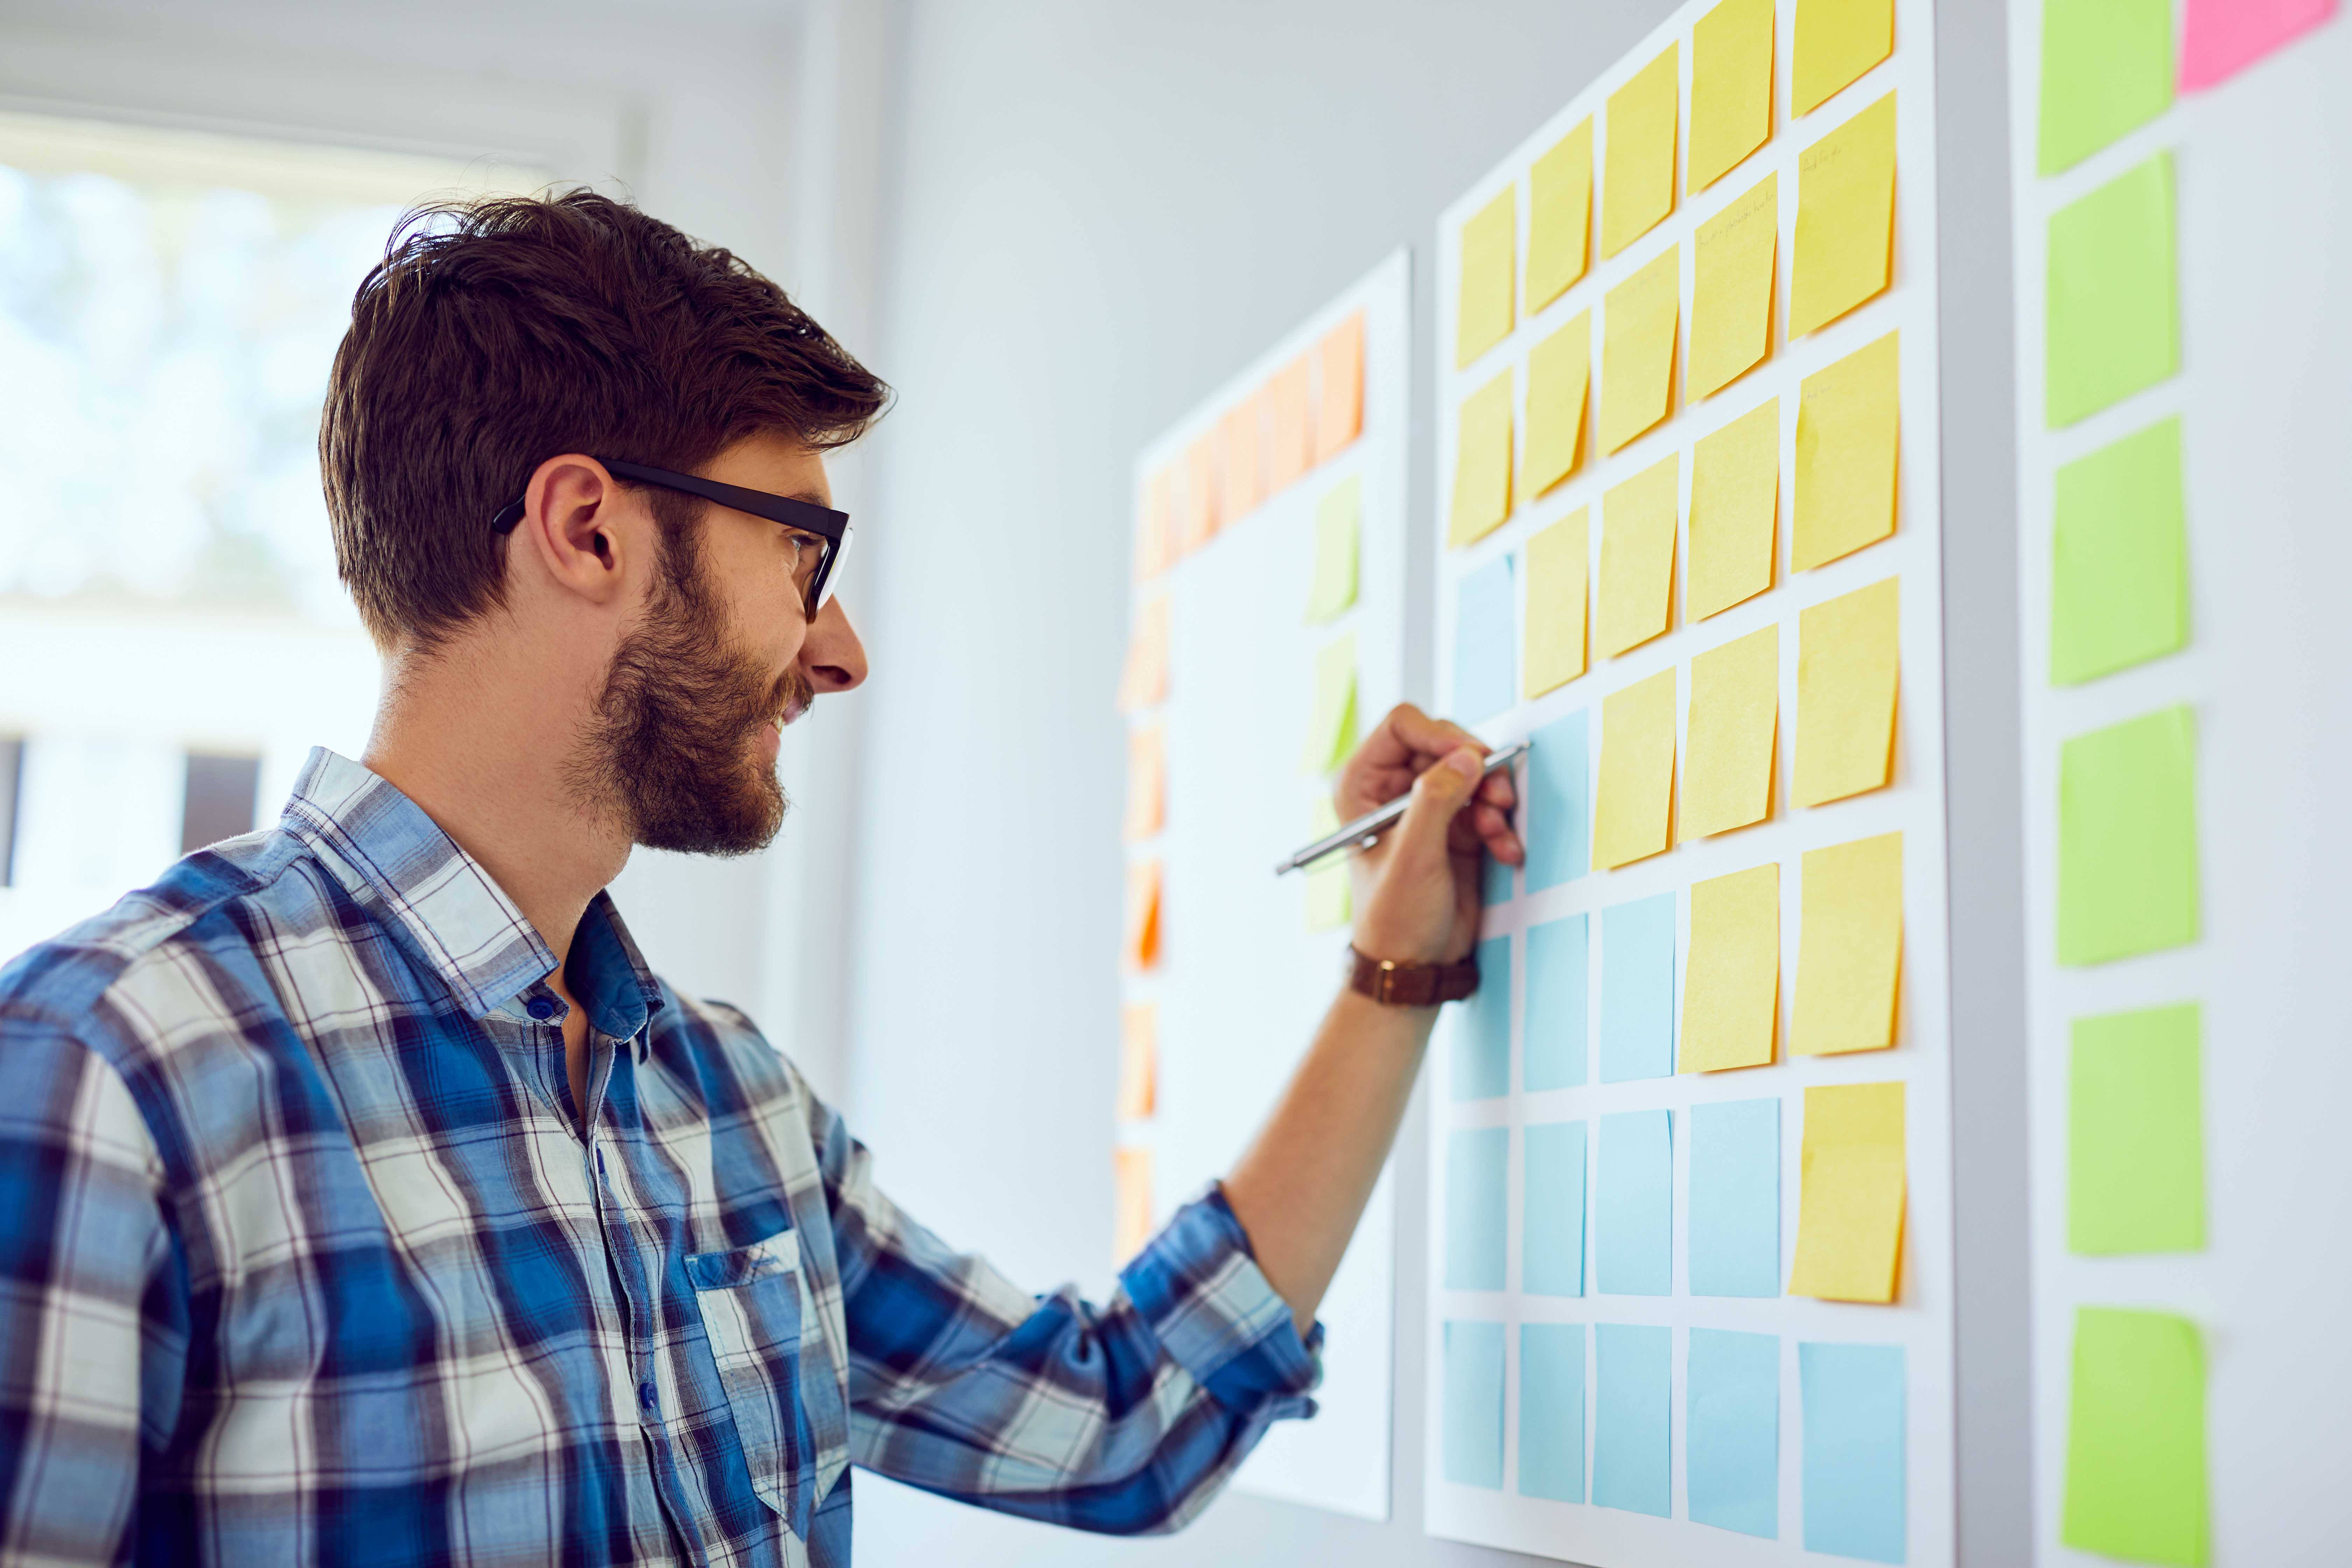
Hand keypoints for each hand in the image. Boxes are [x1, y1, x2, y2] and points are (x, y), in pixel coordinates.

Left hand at [1337, 704, 1522, 965]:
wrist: (1416, 965)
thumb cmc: (1395, 917)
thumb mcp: (1414, 856)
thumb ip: (1437, 801)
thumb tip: (1466, 756)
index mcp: (1362, 785)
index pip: (1403, 726)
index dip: (1442, 734)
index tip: (1474, 756)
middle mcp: (1392, 789)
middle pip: (1444, 745)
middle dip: (1477, 770)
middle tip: (1498, 797)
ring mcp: (1426, 807)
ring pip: (1472, 773)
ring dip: (1493, 799)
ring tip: (1498, 831)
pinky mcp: (1455, 828)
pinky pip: (1487, 805)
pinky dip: (1501, 825)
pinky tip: (1506, 852)